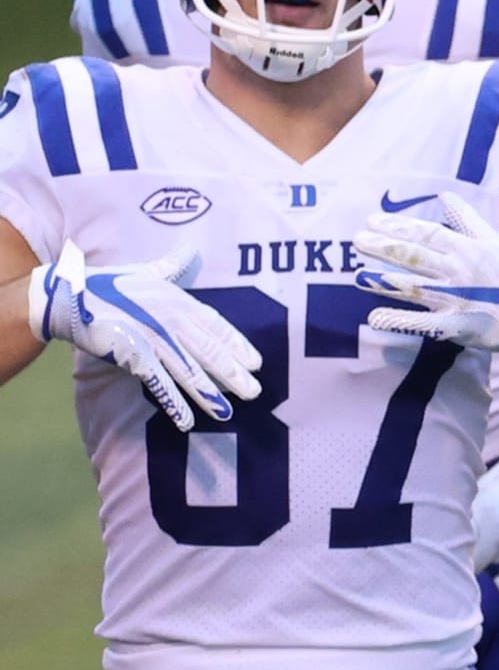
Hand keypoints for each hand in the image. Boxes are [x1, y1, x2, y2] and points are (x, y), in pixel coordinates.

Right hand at [28, 239, 261, 431]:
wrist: (70, 295)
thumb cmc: (110, 284)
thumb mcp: (147, 272)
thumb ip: (174, 266)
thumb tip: (193, 249)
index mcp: (178, 300)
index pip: (216, 326)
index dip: (237, 345)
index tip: (257, 362)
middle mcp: (171, 319)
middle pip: (209, 350)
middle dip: (233, 373)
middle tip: (255, 392)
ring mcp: (153, 338)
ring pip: (189, 369)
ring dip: (209, 393)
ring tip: (228, 412)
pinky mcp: (132, 354)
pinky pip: (158, 382)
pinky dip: (173, 402)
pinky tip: (186, 421)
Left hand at [353, 192, 498, 370]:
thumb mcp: (495, 242)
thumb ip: (467, 220)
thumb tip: (445, 196)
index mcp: (468, 249)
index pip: (426, 234)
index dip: (398, 227)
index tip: (373, 220)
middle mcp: (458, 271)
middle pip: (414, 256)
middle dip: (383, 247)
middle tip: (356, 240)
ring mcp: (456, 299)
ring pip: (413, 285)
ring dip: (383, 280)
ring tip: (356, 275)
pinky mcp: (457, 326)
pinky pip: (423, 323)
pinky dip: (399, 320)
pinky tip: (375, 317)